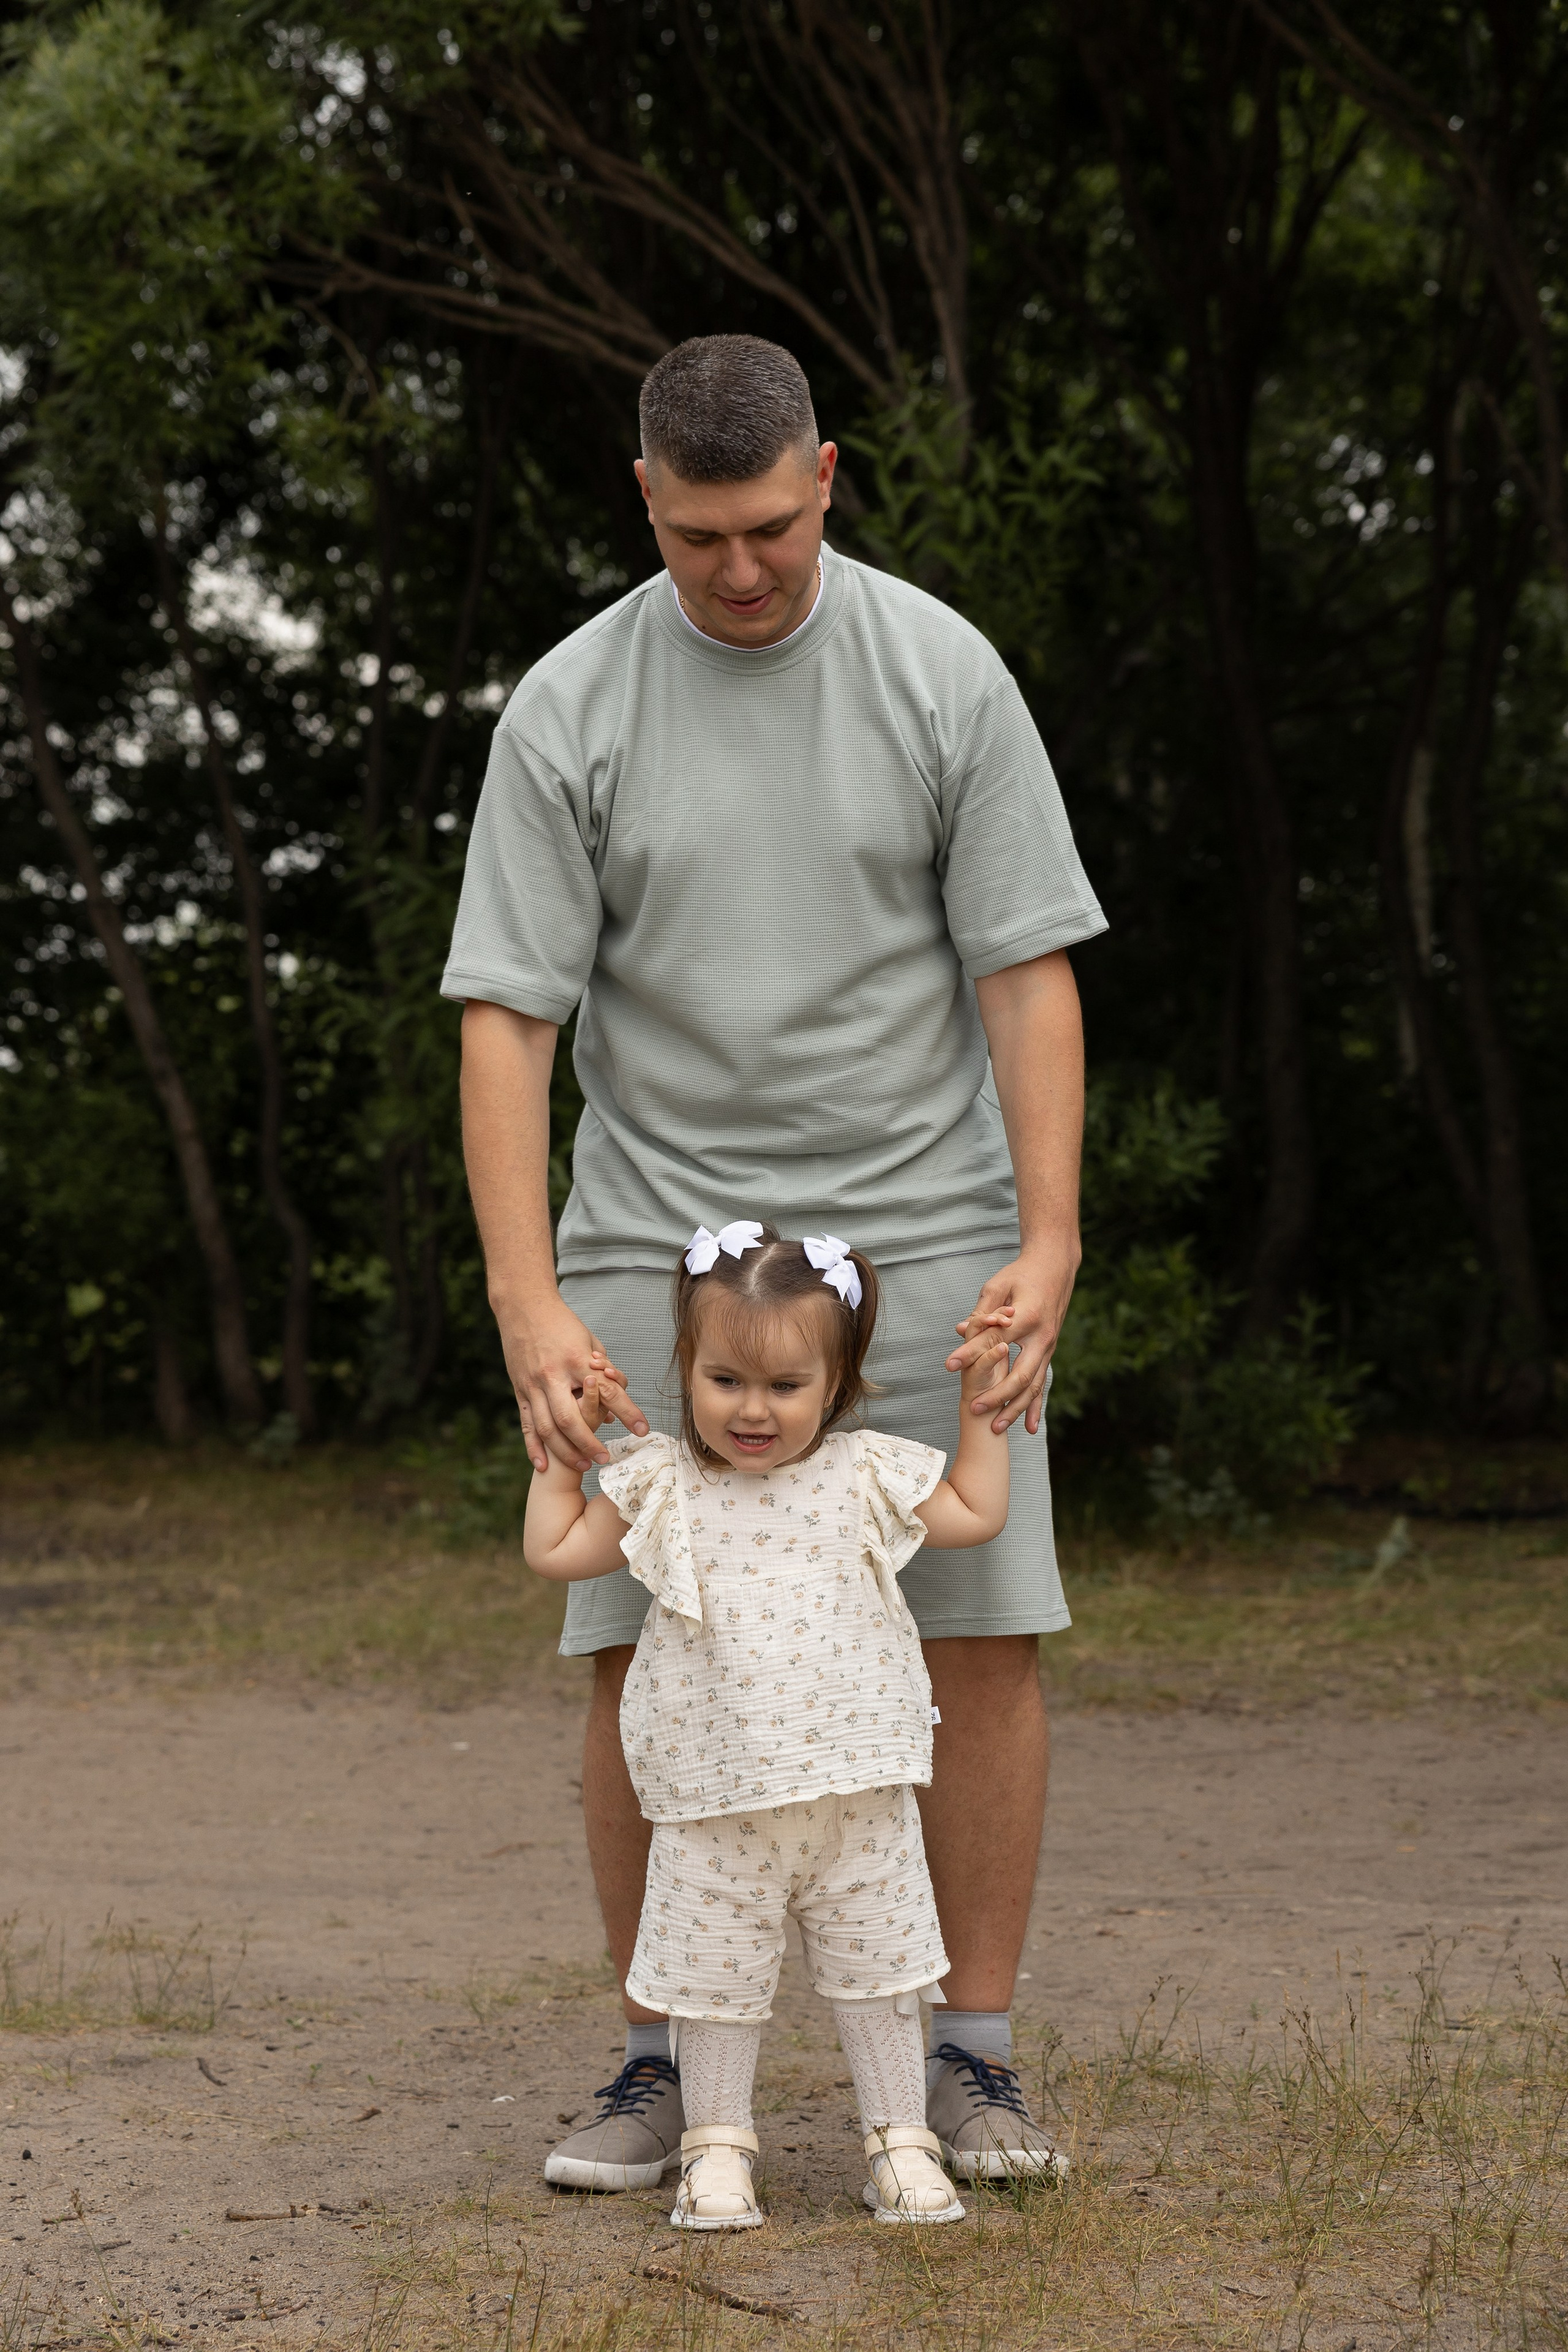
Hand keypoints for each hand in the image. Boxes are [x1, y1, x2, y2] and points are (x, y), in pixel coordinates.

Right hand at [498, 1291, 648, 1472]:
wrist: (523, 1307)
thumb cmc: (563, 1324)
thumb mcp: (590, 1342)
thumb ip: (603, 1372)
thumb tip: (613, 1406)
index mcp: (576, 1359)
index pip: (606, 1391)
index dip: (626, 1411)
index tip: (643, 1429)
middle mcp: (553, 1374)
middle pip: (570, 1419)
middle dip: (589, 1443)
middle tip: (606, 1458)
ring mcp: (533, 1385)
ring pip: (547, 1427)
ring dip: (565, 1451)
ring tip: (584, 1465)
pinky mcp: (520, 1390)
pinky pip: (527, 1424)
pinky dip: (534, 1448)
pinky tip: (544, 1465)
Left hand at [945, 1234, 1080, 1435]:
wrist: (1055, 1267)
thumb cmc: (1022, 1273)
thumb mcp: (999, 1285)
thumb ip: (982, 1311)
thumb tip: (961, 1331)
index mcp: (1027, 1317)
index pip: (995, 1341)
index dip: (971, 1353)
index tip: (949, 1365)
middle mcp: (1042, 1337)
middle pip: (1019, 1374)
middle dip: (997, 1396)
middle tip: (974, 1409)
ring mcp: (1049, 1347)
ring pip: (1033, 1385)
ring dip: (1015, 1408)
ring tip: (997, 1427)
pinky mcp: (1049, 1352)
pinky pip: (1042, 1383)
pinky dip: (1036, 1406)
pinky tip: (1031, 1427)